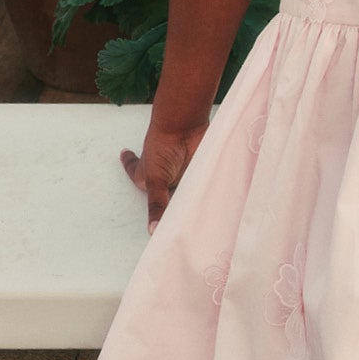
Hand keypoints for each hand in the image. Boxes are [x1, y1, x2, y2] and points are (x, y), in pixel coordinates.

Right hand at [121, 117, 208, 232]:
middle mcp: (165, 181)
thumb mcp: (154, 180)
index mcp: (147, 181)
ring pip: (187, 197)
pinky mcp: (199, 173)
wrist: (183, 125)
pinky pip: (203, 188)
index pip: (147, 199)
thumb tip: (153, 231)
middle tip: (180, 234)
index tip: (153, 228)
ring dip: (191, 206)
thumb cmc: (161, 148)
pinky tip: (211, 213)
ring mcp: (183, 177)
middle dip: (174, 215)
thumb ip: (157, 205)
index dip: (151, 210)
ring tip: (198, 229)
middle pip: (169, 203)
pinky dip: (206, 196)